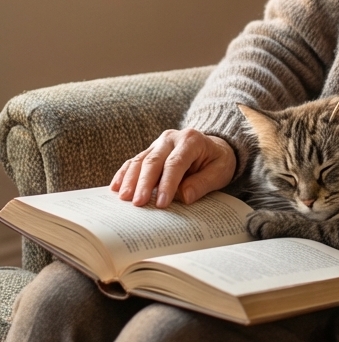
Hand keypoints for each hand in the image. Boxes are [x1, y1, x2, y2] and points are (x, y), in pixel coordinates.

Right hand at [110, 129, 236, 208]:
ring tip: (123, 198)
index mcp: (191, 140)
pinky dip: (124, 174)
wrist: (214, 147)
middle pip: (154, 161)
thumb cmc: (217, 161)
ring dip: (130, 180)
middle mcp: (171, 138)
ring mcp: (158, 143)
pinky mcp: (150, 151)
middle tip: (137, 203)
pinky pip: (134, 161)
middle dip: (144, 183)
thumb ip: (203, 183)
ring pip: (140, 160)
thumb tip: (184, 197)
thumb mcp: (220, 172)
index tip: (161, 203)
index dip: (167, 183)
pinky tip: (116, 187)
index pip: (176, 163)